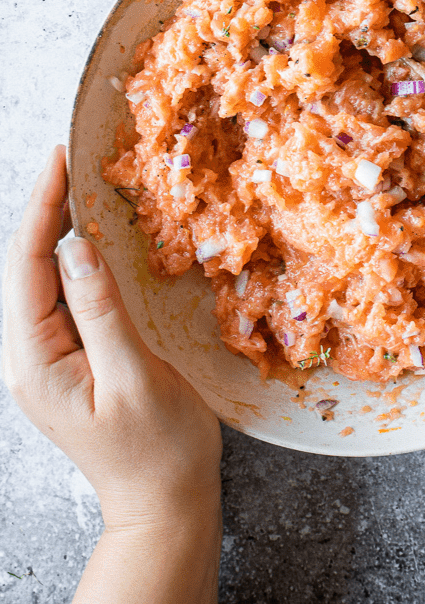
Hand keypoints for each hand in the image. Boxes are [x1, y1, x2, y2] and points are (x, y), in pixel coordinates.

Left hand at [2, 146, 221, 603]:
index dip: (43, 208)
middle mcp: (30, 356)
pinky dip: (77, 260)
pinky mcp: (72, 362)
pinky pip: (65, 298)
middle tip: (71, 156)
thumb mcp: (135, 377)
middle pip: (28, 267)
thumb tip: (79, 247)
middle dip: (46, 209)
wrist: (163, 502)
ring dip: (60, 230)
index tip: (60, 157)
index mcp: (36, 360)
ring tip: (80, 184)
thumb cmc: (157, 448)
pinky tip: (95, 240)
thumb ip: (102, 311)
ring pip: (44, 280)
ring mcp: (49, 360)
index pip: (28, 266)